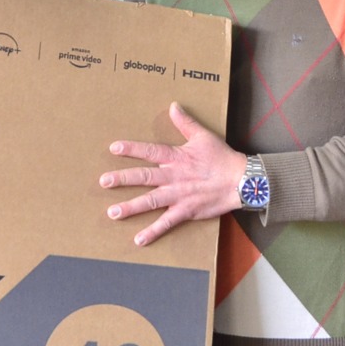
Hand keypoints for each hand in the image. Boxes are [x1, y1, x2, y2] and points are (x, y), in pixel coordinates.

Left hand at [100, 101, 243, 246]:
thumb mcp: (203, 136)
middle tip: (104, 182)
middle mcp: (174, 177)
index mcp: (177, 158)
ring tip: (112, 213)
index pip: (150, 152)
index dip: (131, 149)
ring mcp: (178, 195)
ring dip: (131, 207)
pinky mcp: (186, 211)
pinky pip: (166, 223)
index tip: (113, 148)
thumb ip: (185, 122)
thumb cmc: (222, 158)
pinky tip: (138, 239)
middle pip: (144, 177)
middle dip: (122, 179)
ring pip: (150, 201)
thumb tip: (173, 106)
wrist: (241, 181)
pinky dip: (152, 232)